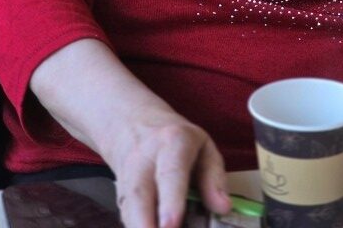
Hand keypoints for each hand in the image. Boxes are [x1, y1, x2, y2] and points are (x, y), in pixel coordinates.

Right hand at [106, 110, 229, 227]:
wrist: (133, 124)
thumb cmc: (176, 139)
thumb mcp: (203, 147)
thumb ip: (214, 177)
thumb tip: (223, 207)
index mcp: (172, 143)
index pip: (171, 173)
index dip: (171, 201)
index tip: (172, 225)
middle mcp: (144, 159)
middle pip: (140, 194)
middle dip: (145, 224)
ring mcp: (127, 177)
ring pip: (128, 209)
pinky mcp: (119, 196)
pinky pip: (126, 216)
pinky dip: (136, 227)